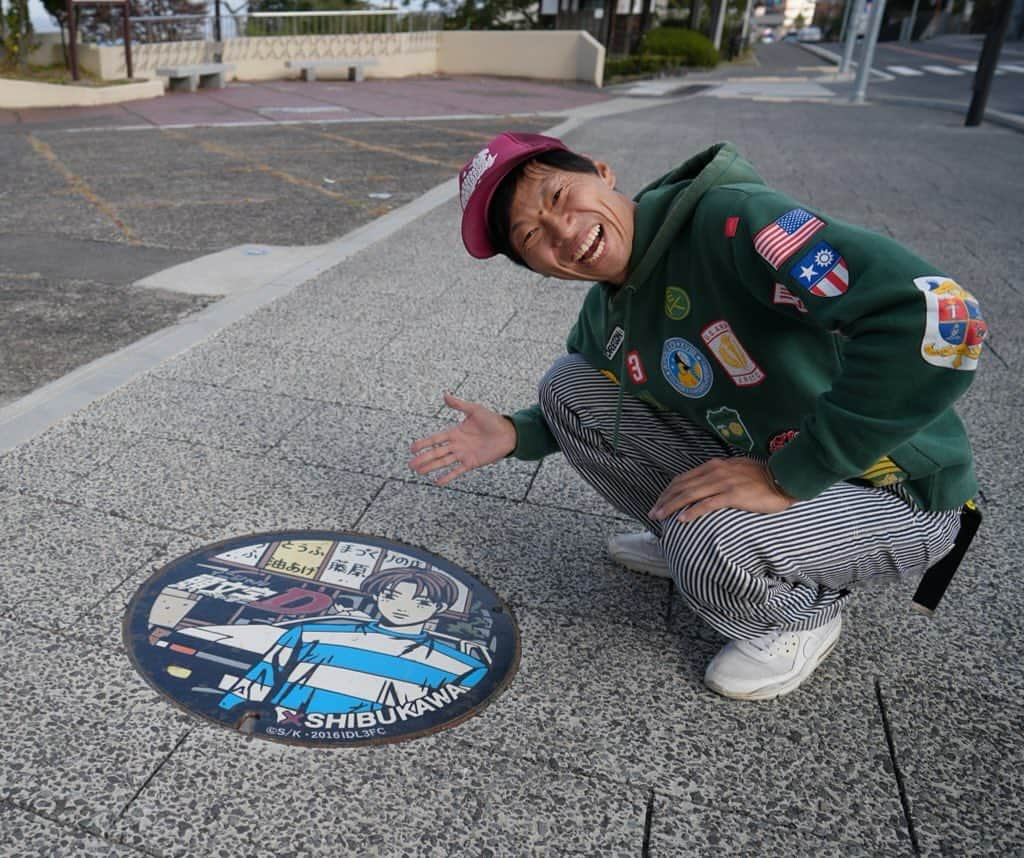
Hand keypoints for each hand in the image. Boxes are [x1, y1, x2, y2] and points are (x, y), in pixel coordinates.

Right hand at [409, 393, 516, 485]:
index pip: (435, 438)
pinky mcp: (471, 462)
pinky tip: (438, 482)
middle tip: (411, 464)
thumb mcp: (475, 410)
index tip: (412, 448)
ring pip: (443, 462)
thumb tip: (445, 395)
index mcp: (455, 432)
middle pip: (436, 452)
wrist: (509, 433)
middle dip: (423, 458)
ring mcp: (463, 454)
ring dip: (431, 467)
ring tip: (419, 472)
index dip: (424, 443)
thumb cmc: (492, 420)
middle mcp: (457, 444)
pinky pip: (457, 470)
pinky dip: (448, 476)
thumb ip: (459, 405)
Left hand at [650, 459, 795, 523]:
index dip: (668, 491)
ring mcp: (724, 482)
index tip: (659, 502)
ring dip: (672, 506)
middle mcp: (715, 471)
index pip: (683, 478)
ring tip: (661, 517)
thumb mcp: (735, 470)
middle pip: (682, 486)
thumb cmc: (761, 477)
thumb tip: (704, 486)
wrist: (783, 477)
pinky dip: (693, 511)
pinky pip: (709, 503)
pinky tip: (683, 519)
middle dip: (665, 500)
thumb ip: (718, 475)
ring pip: (690, 494)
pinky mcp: (734, 494)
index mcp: (713, 466)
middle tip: (652, 513)